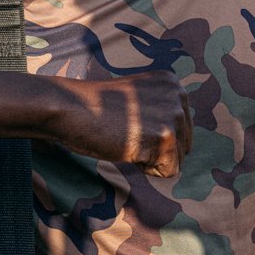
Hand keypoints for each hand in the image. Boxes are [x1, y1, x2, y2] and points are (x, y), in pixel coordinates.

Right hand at [53, 71, 193, 176]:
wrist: (71, 108)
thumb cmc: (96, 109)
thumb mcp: (137, 99)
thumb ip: (160, 110)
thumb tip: (179, 141)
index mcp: (172, 84)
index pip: (181, 128)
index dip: (153, 136)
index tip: (129, 122)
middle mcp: (178, 95)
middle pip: (184, 145)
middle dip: (156, 149)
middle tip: (127, 132)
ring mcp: (173, 114)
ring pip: (177, 160)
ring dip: (150, 159)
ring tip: (126, 138)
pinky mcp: (165, 136)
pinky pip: (169, 171)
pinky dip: (147, 168)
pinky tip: (128, 148)